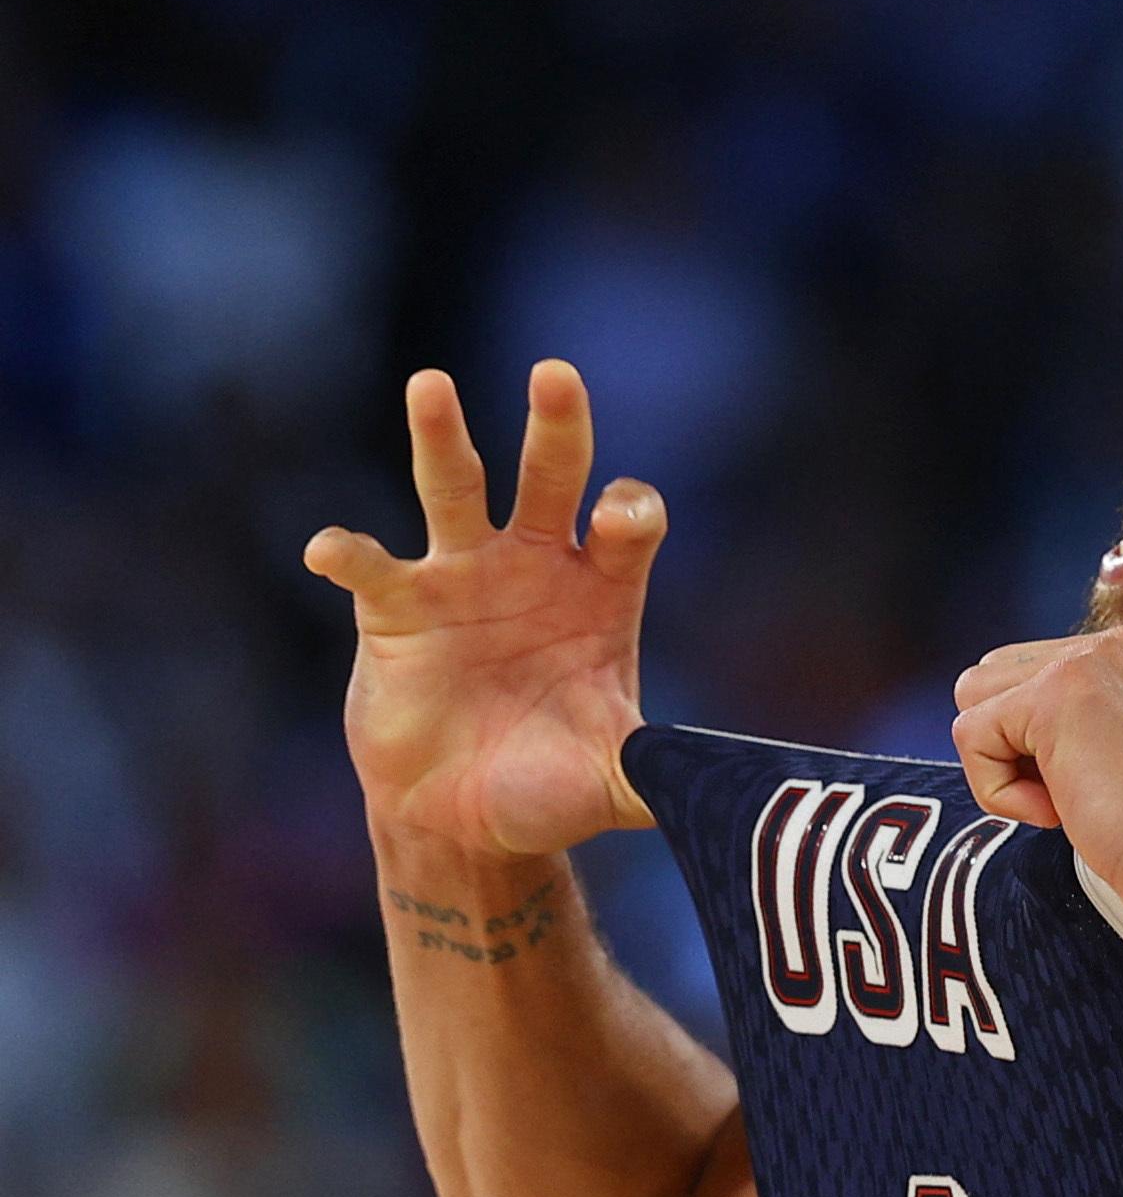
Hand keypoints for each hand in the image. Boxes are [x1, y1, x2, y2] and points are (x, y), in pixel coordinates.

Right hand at [305, 362, 665, 858]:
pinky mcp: (396, 608)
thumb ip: (658, 773)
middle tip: (556, 375)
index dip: (629, 512)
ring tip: (431, 385)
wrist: (464, 821)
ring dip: (441, 439)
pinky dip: (348, 553)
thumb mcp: (612, 781)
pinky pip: (371, 567)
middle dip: (556, 428)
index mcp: (601, 594)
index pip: (626, 527)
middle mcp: (535, 567)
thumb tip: (719, 793)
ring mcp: (463, 578)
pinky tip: (329, 548)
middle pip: (551, 478)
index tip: (620, 518)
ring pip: (455, 490)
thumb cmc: (549, 788)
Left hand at [950, 624, 1122, 951]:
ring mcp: (1093, 659)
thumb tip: (1033, 749)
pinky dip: (999, 793)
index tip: (1104, 794)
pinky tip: (1062, 816)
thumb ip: (1098, 735)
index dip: (1045, 750)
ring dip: (1005, 766)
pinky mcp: (1057, 693)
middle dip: (1016, 747)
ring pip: (974, 696)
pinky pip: (970, 735)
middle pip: (997, 676)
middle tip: (1081, 800)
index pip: (1040, 676)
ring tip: (1071, 803)